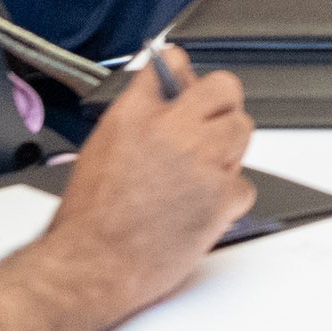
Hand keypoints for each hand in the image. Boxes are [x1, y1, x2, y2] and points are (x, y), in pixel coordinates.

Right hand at [35, 49, 252, 321]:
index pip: (173, 63)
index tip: (187, 80)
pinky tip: (201, 208)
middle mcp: (171, 130)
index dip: (184, 74)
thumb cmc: (88, 222)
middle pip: (224, 88)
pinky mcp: (222, 196)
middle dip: (219, 107)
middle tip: (207, 129)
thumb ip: (137, 119)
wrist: (90, 267)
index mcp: (134, 115)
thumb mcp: (101, 149)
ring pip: (241, 130)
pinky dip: (228, 198)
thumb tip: (162, 103)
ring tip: (200, 175)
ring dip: (227, 149)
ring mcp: (201, 161)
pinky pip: (243, 184)